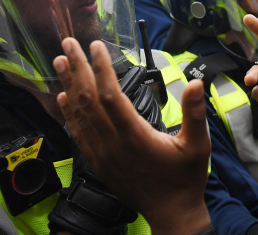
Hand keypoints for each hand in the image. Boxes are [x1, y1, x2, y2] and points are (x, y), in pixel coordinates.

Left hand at [54, 38, 211, 234]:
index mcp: (135, 136)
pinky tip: (63, 97)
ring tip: (59, 61)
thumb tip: (196, 82)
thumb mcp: (198, 145)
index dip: (101, 67)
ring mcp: (101, 155)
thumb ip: (195, 112)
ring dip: (68, 85)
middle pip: (87, 99)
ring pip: (78, 114)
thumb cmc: (185, 179)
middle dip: (77, 68)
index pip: (110, 95)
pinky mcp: (97, 163)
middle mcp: (112, 144)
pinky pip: (78, 133)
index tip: (96, 46)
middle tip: (68, 43)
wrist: (171, 214)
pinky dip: (68, 113)